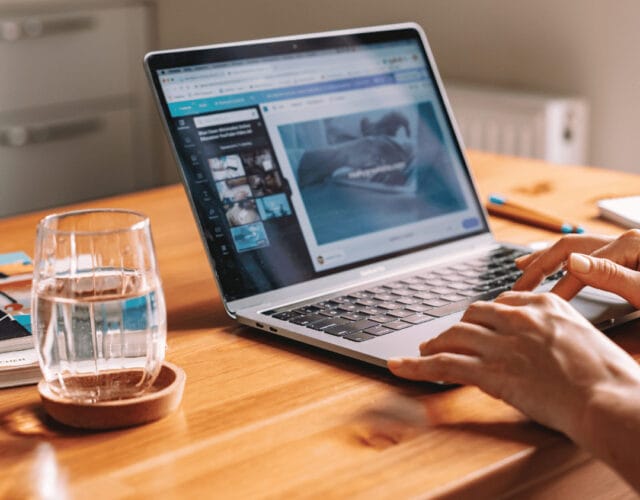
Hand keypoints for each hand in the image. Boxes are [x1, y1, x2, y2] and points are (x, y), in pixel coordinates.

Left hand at [388, 291, 639, 447]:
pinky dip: (416, 366)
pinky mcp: (489, 371)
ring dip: (435, 343)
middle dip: (458, 327)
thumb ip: (554, 330)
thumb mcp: (583, 337)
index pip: (500, 302)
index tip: (477, 325)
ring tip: (424, 350)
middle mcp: (517, 318)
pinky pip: (443, 364)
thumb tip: (541, 340)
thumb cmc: (607, 375)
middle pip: (473, 315)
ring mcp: (501, 343)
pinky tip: (399, 366)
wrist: (608, 399)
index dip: (484, 317)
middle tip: (447, 338)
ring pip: (454, 336)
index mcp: (543, 305)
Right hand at [513, 230, 639, 306]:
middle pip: (568, 248)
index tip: (540, 307)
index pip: (579, 268)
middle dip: (539, 266)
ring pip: (576, 249)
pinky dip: (566, 260)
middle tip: (517, 285)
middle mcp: (624, 241)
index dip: (557, 288)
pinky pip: (588, 254)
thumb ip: (610, 274)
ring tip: (523, 266)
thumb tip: (572, 261)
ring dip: (547, 258)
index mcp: (627, 245)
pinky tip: (561, 265)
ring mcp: (627, 247)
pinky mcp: (631, 256)